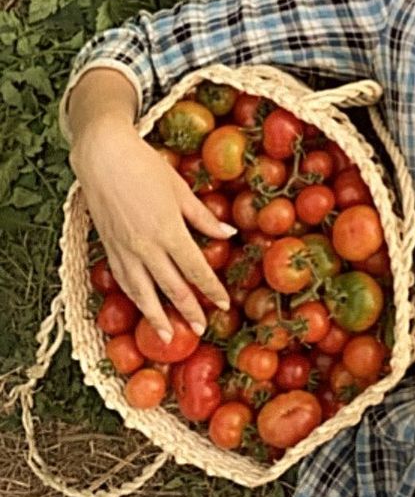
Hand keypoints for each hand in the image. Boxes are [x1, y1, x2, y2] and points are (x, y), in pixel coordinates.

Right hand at [70, 116, 235, 341]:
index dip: (211, 289)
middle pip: (171, 287)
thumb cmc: (146, 168)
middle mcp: (147, 247)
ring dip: (157, 317)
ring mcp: (125, 250)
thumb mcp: (181, 190)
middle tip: (201, 329)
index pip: (195, 269)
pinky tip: (142, 307)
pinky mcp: (109, 249)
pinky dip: (134, 299)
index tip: (224, 305)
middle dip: (188, 310)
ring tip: (168, 337)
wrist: (104, 159)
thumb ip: (203, 217)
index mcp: (169, 231)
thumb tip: (228, 234)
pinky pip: (124, 281)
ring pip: (143, 293)